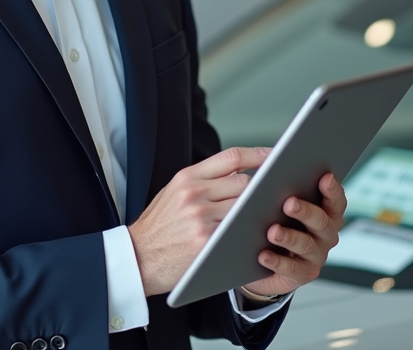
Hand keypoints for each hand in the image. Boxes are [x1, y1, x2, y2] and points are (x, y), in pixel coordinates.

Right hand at [129, 146, 270, 295]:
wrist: (136, 258)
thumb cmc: (158, 227)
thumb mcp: (174, 193)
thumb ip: (204, 181)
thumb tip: (241, 172)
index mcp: (187, 177)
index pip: (232, 157)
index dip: (259, 155)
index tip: (275, 156)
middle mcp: (194, 194)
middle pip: (244, 182)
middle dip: (258, 190)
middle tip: (270, 195)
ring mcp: (200, 218)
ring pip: (244, 207)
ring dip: (255, 212)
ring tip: (262, 216)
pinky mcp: (205, 242)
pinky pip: (237, 232)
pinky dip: (246, 232)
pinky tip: (251, 235)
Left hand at [242, 171, 345, 298]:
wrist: (258, 260)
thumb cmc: (273, 221)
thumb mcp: (279, 203)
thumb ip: (285, 189)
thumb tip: (275, 167)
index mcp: (325, 213)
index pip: (336, 201)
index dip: (332, 190)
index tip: (324, 177)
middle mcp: (326, 235)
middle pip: (322, 222)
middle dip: (306, 211)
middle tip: (289, 203)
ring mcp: (316, 256)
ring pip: (307, 245)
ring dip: (290, 237)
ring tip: (272, 231)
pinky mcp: (302, 275)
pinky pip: (292, 269)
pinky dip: (277, 261)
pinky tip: (263, 254)